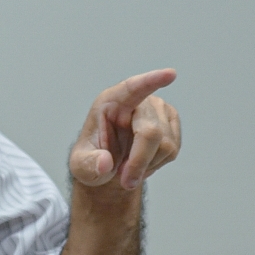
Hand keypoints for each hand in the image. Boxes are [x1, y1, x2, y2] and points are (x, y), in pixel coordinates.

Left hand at [69, 69, 180, 191]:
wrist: (109, 166)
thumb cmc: (93, 158)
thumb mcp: (81, 165)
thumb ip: (88, 165)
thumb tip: (105, 163)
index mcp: (111, 101)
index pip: (133, 88)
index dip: (151, 81)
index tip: (170, 74)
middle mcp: (138, 101)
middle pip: (151, 132)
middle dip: (139, 161)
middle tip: (125, 180)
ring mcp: (158, 111)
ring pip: (165, 145)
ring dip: (147, 164)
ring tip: (129, 165)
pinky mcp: (171, 124)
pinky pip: (173, 150)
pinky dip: (157, 163)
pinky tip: (143, 161)